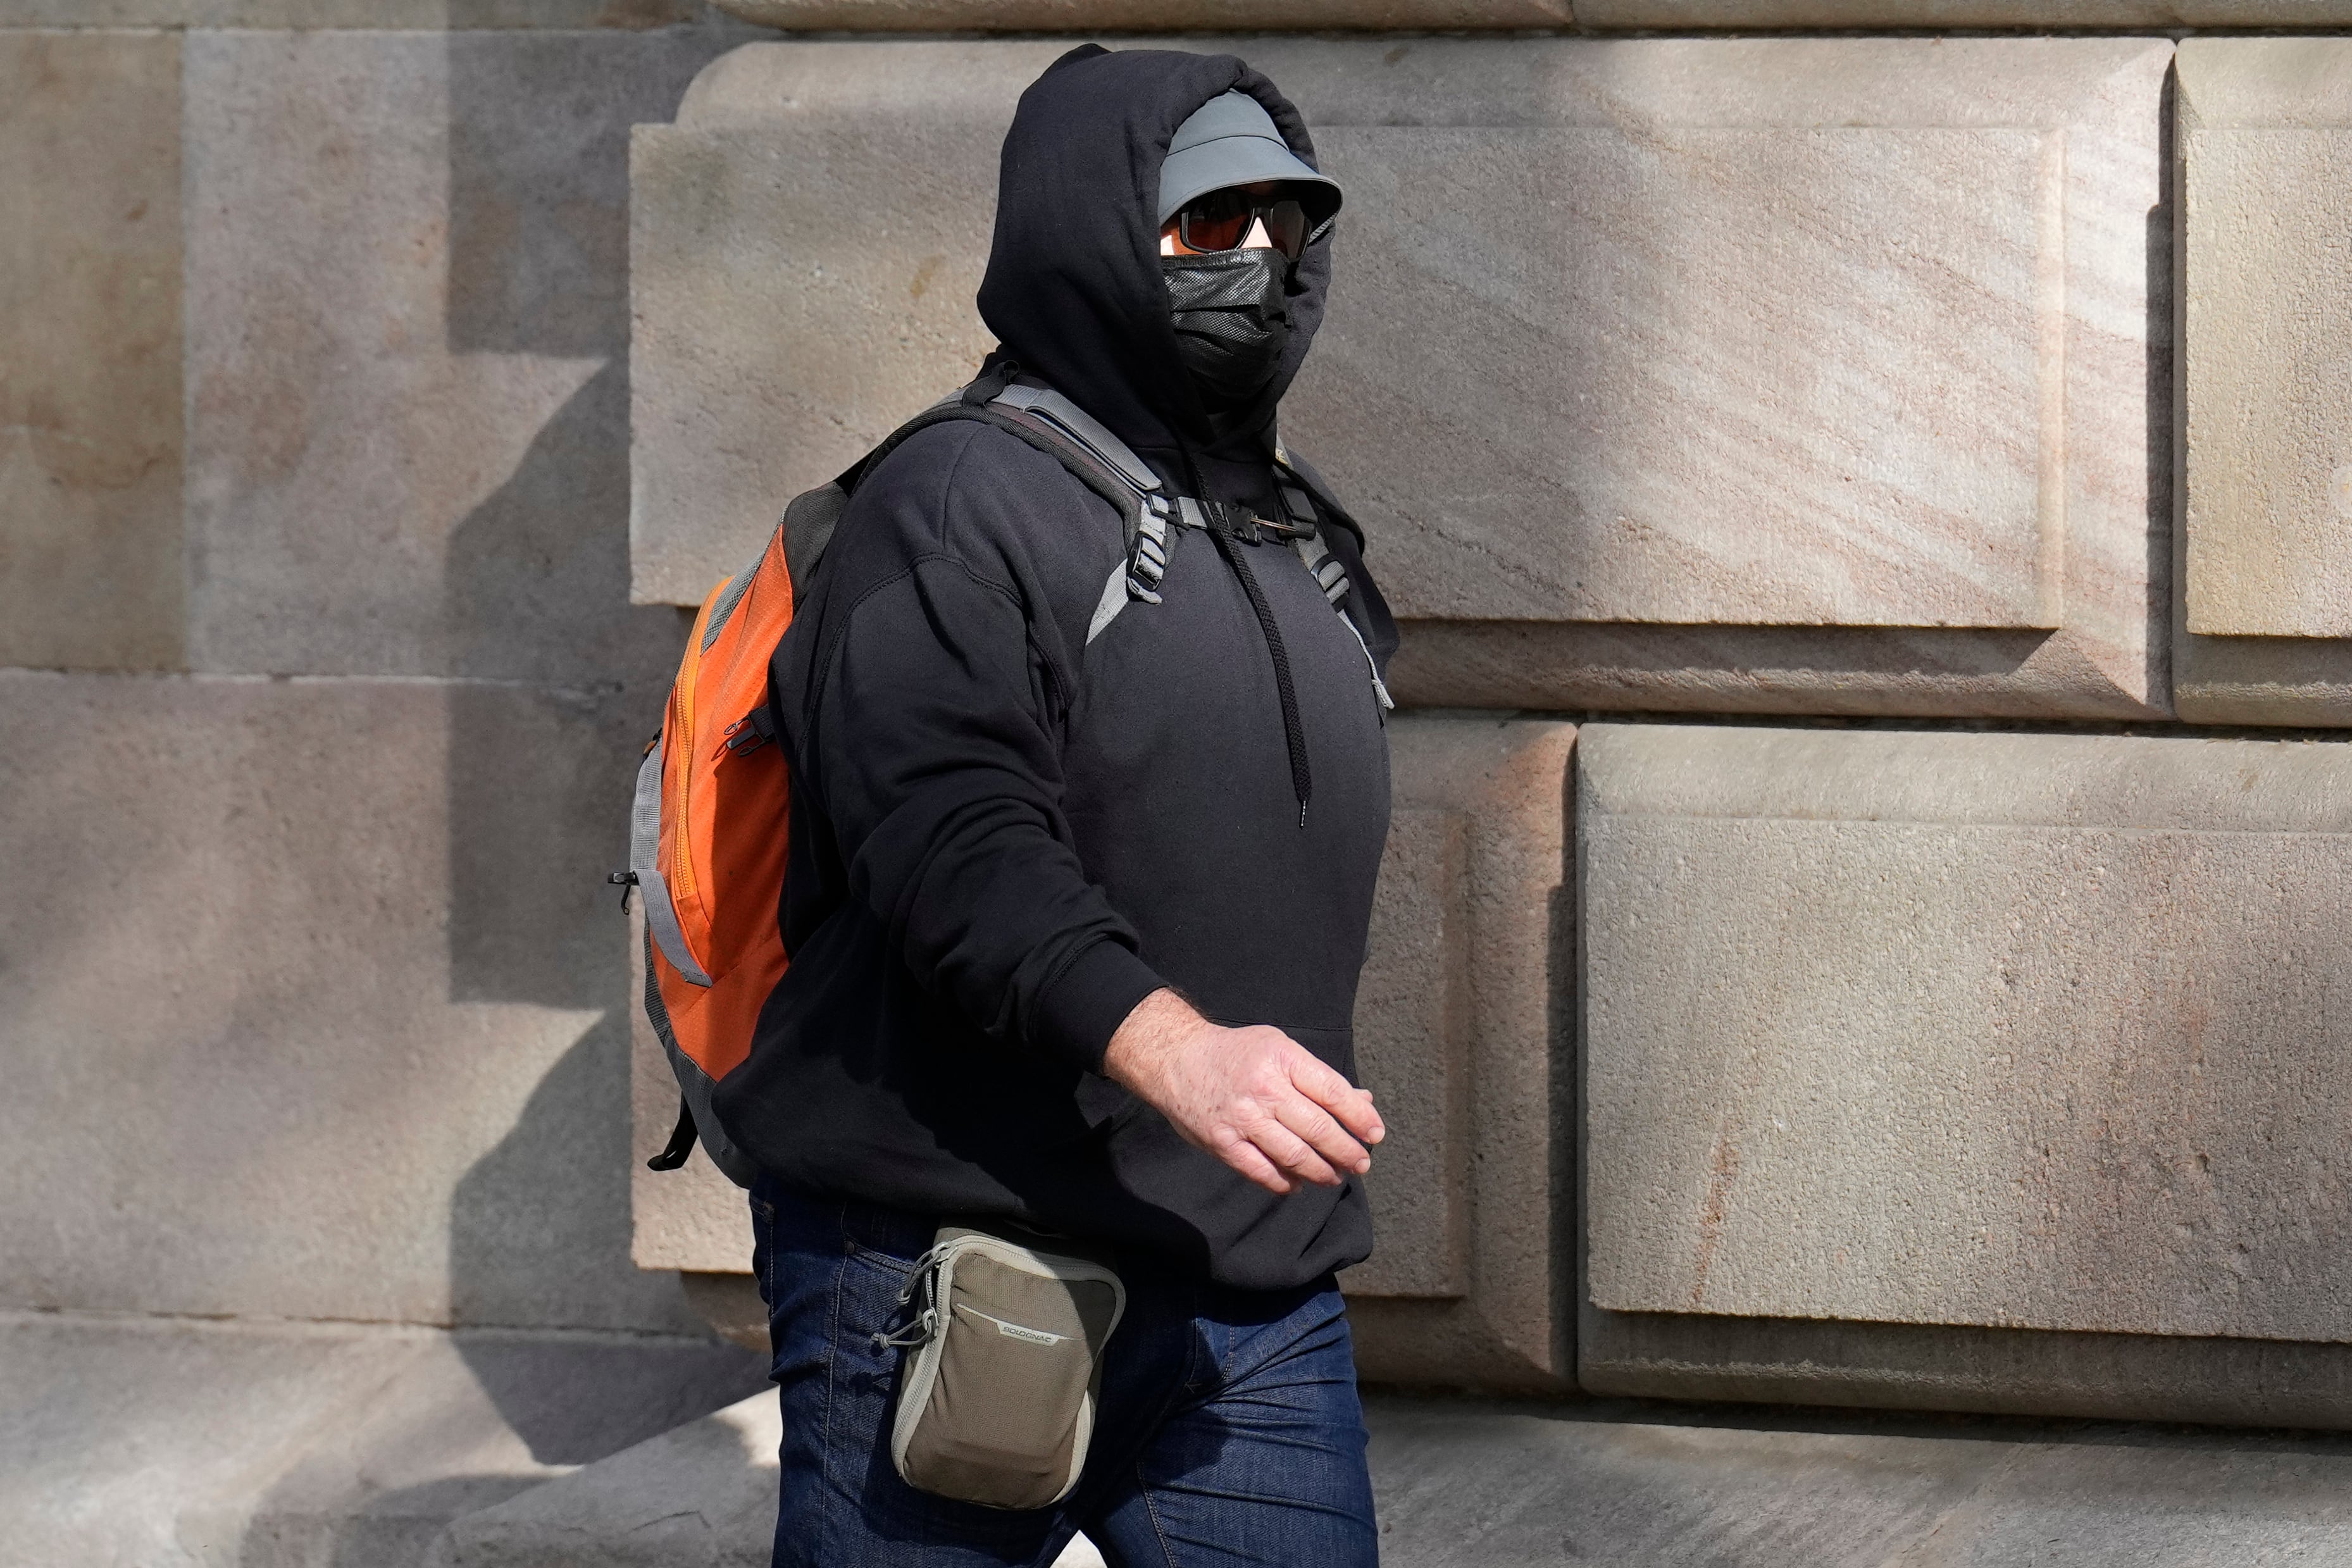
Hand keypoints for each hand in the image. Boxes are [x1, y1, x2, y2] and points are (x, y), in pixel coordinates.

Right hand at [1101, 989, 1383, 1195]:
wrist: (1177, 1058)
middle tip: (1362, 1164)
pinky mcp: (1222, 1142)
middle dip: (1347, 1151)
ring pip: (1295, 1155)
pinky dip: (1285, 1182)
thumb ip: (1320, 1078)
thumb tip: (1365, 1102)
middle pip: (1319, 1129)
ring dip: (1322, 1172)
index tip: (1375, 1134)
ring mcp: (1242, 1117)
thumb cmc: (1238, 1054)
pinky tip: (1298, 1184)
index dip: (1361, 1118)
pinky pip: (1261, 1171)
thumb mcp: (1280, 1048)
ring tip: (1335, 1177)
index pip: (1334, 1092)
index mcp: (1283, 1058)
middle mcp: (1264, 1088)